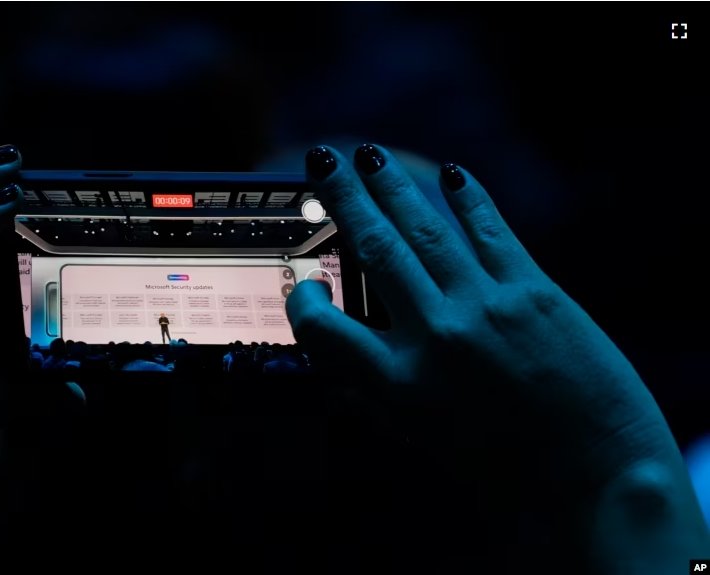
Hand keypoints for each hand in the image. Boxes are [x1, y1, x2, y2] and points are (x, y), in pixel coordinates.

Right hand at [286, 145, 681, 489]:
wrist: (596, 472)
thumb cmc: (507, 466)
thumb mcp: (424, 440)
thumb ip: (379, 395)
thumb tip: (344, 363)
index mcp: (399, 385)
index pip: (323, 328)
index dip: (305, 301)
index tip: (309, 284)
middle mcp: (435, 338)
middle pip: (375, 250)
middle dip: (344, 199)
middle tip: (324, 161)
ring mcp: (486, 308)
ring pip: (426, 231)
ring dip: (393, 187)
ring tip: (370, 156)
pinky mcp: (534, 292)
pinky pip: (492, 233)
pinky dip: (469, 201)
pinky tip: (452, 175)